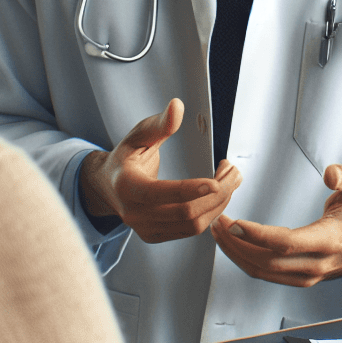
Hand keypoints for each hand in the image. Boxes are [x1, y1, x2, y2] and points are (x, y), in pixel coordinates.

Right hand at [79, 98, 240, 242]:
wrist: (109, 185)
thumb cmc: (126, 157)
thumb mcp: (139, 135)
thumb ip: (160, 124)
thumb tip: (177, 106)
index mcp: (126, 185)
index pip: (159, 193)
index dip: (190, 189)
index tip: (215, 182)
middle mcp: (133, 213)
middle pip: (185, 212)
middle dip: (217, 193)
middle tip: (232, 172)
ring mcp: (144, 228)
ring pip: (192, 225)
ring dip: (219, 204)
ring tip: (230, 181)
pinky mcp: (156, 235)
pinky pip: (190, 231)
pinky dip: (210, 214)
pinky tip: (218, 196)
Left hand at [210, 164, 341, 286]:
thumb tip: (329, 173)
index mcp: (328, 240)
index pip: (286, 243)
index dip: (258, 235)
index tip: (236, 223)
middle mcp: (316, 263)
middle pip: (267, 262)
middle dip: (236, 244)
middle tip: (218, 223)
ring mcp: (308, 275)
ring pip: (263, 272)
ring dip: (237, 254)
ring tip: (220, 233)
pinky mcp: (301, 278)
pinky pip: (267, 274)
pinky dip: (247, 261)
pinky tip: (236, 246)